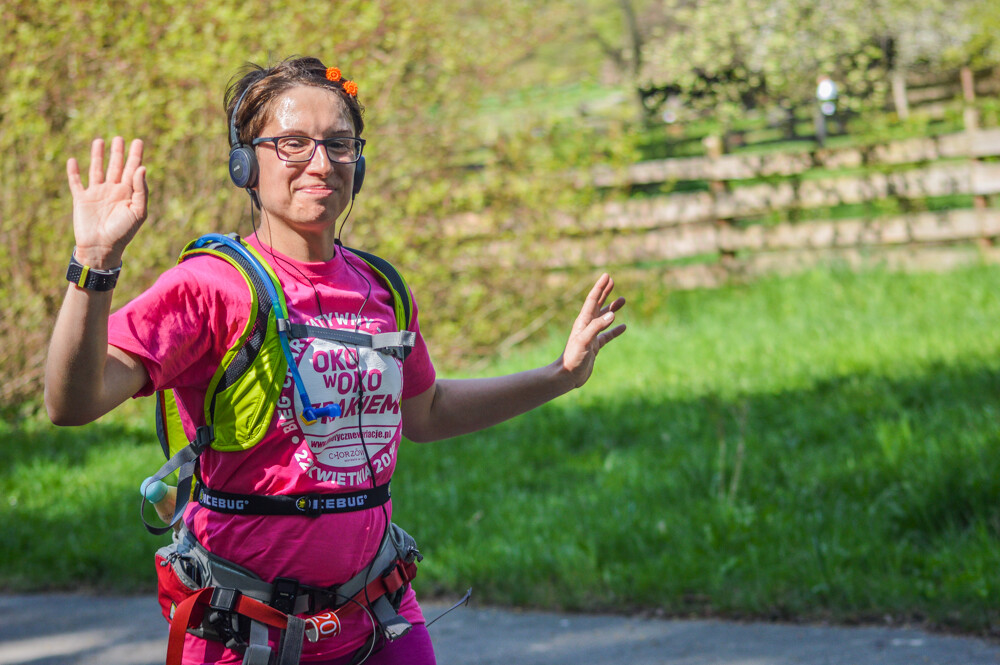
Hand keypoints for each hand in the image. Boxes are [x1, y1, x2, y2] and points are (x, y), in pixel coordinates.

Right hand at [66, 137, 147, 267]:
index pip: (132, 170)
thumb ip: (140, 190)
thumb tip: (142, 168)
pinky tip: (73, 160)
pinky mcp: (81, 199)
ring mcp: (96, 194)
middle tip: (120, 138)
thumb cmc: (123, 232)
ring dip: (97, 156)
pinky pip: (76, 182)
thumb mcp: (138, 211)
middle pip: (116, 166)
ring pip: (97, 170)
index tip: (138, 141)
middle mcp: (113, 191)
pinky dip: (73, 172)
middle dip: (118, 152)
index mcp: (128, 193)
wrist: (102, 247)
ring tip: (99, 141)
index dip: (135, 156)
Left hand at [560, 273, 625, 388]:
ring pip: (604, 318)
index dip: (600, 287)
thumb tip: (613, 315)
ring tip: (622, 300)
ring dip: (612, 308)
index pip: (592, 300)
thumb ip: (598, 327)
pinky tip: (624, 326)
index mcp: (583, 321)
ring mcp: (591, 336)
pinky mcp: (595, 346)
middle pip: (597, 305)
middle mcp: (586, 326)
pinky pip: (608, 335)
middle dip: (605, 292)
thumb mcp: (585, 340)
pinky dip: (615, 329)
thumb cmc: (573, 358)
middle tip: (612, 281)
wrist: (567, 376)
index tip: (607, 276)